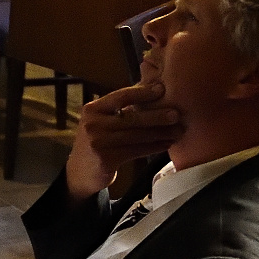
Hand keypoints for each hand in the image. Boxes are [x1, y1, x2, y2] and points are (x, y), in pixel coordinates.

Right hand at [65, 82, 184, 200]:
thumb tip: (152, 85)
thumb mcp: (102, 120)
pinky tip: (166, 144)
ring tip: (178, 131)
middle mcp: (92, 124)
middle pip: (131, 117)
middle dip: (157, 116)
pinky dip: (153, 147)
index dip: (143, 92)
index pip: (121, 96)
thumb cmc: (98, 141)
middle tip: (177, 114)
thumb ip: (120, 106)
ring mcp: (98, 142)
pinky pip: (136, 151)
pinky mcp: (105, 159)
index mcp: (92, 109)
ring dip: (160, 133)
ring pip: (136, 136)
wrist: (81, 172)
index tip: (163, 89)